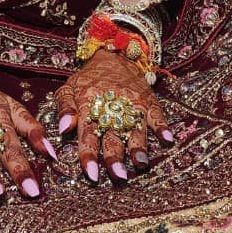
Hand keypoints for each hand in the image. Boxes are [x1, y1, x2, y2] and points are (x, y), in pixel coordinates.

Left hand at [54, 49, 173, 183]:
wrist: (114, 56)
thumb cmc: (88, 79)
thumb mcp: (68, 88)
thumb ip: (64, 108)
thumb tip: (64, 129)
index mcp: (89, 108)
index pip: (88, 135)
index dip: (89, 155)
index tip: (91, 173)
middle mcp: (111, 109)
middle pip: (113, 137)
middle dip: (115, 157)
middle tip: (118, 176)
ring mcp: (132, 105)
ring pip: (135, 129)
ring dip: (138, 146)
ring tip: (141, 163)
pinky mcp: (147, 101)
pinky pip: (157, 114)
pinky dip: (162, 126)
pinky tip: (167, 140)